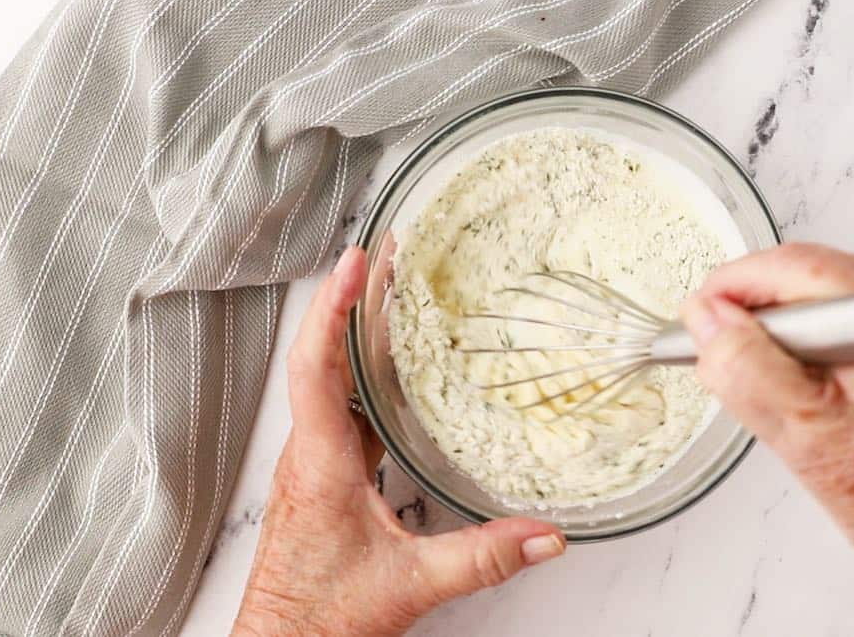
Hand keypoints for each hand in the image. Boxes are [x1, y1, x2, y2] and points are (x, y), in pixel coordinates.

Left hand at [233, 246, 565, 636]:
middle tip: (381, 253)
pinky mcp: (323, 476)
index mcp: (320, 465)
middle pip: (319, 355)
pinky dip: (360, 372)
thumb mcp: (411, 585)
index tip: (356, 262)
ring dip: (351, 331)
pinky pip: (340, 406)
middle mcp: (309, 454)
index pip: (317, 366)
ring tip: (386, 290)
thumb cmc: (321, 619)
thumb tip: (544, 536)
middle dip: (349, 298)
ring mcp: (313, 463)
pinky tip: (390, 367)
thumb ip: (483, 559)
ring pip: (326, 378)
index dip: (334, 308)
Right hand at [681, 243, 853, 635]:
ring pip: (839, 288)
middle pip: (817, 272)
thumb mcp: (804, 440)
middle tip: (739, 367)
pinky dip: (837, 338)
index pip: (795, 267)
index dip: (734, 288)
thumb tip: (707, 316)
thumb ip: (746, 367)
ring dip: (803, 330)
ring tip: (802, 392)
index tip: (700, 318)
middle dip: (768, 316)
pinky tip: (839, 388)